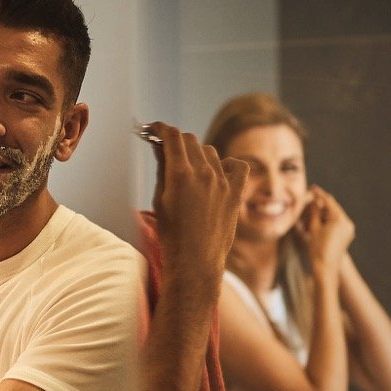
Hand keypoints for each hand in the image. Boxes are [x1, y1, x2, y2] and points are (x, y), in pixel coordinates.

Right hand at [146, 121, 247, 284]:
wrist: (195, 262)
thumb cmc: (171, 235)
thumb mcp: (159, 200)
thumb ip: (163, 169)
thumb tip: (161, 148)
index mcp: (180, 174)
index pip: (172, 136)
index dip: (161, 128)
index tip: (154, 129)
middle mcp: (204, 173)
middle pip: (190, 140)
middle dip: (176, 141)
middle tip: (166, 149)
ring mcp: (222, 182)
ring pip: (210, 151)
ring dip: (197, 153)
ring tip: (188, 167)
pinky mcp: (235, 194)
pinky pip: (237, 166)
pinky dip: (227, 164)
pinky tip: (218, 173)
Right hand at [299, 185, 354, 272]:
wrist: (326, 267)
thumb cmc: (318, 248)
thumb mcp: (313, 228)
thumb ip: (315, 212)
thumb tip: (314, 201)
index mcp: (340, 219)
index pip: (329, 201)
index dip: (320, 194)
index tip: (313, 188)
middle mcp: (348, 223)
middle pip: (333, 208)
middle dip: (322, 204)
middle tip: (311, 198)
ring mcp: (349, 229)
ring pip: (335, 215)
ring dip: (324, 212)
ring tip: (312, 211)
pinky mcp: (347, 235)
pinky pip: (337, 223)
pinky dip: (328, 220)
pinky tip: (319, 221)